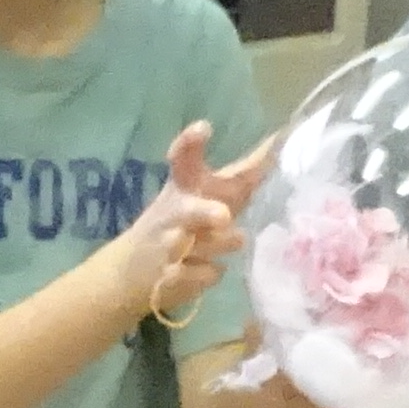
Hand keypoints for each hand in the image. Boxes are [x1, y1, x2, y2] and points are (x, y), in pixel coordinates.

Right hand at [115, 120, 271, 323]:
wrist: (128, 271)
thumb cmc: (180, 224)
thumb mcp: (200, 195)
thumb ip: (240, 176)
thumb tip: (281, 143)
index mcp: (180, 188)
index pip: (181, 160)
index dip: (190, 144)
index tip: (203, 129)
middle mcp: (171, 213)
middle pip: (189, 211)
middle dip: (205, 213)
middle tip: (224, 216)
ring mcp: (166, 247)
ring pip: (205, 248)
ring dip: (221, 246)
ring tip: (233, 242)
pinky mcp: (168, 278)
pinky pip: (204, 276)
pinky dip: (208, 274)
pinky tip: (200, 271)